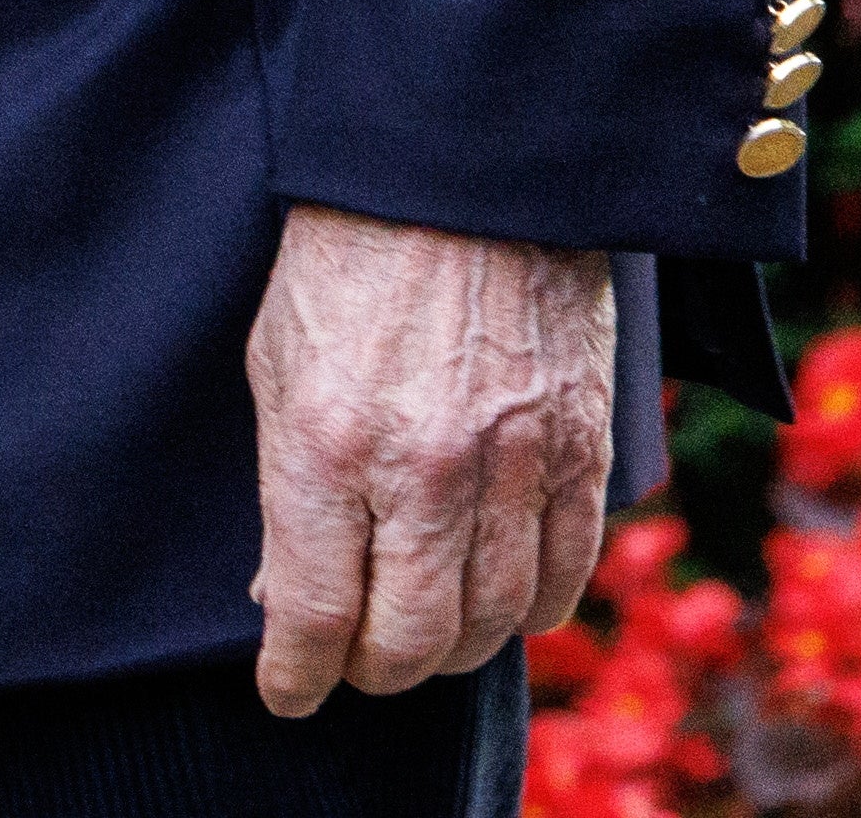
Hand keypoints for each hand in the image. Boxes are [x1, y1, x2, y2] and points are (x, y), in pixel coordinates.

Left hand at [246, 205, 613, 714]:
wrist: (462, 169)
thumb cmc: (349, 257)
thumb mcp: (277, 362)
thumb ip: (284, 486)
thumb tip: (282, 592)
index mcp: (328, 441)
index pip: (313, 612)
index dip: (297, 674)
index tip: (288, 691)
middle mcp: (424, 466)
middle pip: (408, 640)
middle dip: (373, 671)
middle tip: (355, 662)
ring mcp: (514, 460)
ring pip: (492, 621)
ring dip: (452, 647)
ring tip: (423, 635)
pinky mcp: (583, 444)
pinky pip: (568, 571)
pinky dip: (534, 611)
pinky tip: (504, 606)